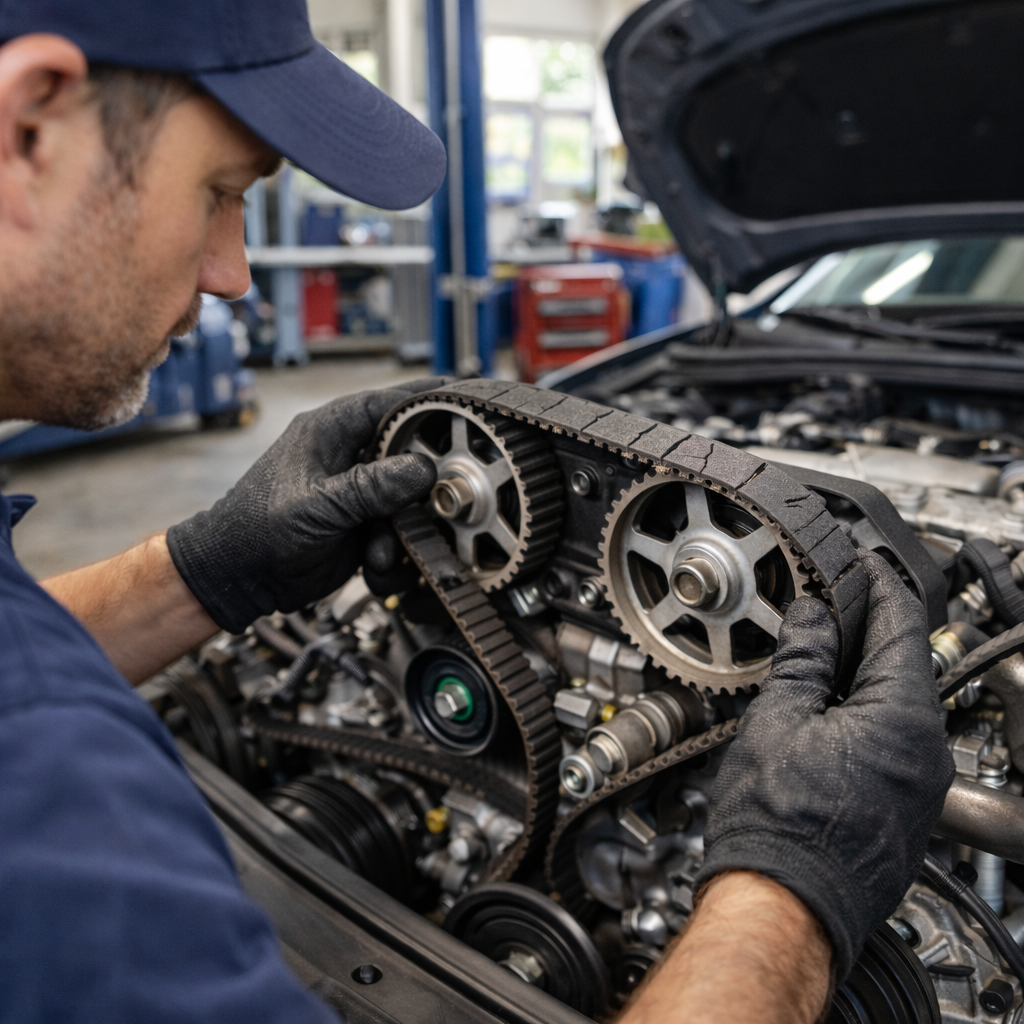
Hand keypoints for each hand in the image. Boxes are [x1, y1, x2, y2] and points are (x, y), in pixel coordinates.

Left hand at [166, 381, 442, 632]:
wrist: (237, 579)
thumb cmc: (255, 530)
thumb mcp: (317, 506)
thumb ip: (371, 487)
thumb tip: (423, 469)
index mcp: (330, 431)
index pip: (389, 402)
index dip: (429, 402)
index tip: (467, 406)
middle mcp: (348, 456)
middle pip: (410, 453)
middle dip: (421, 486)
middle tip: (434, 502)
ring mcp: (358, 492)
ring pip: (409, 499)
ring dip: (402, 530)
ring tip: (379, 552)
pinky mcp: (365, 524)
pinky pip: (398, 531)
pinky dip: (393, 552)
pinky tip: (375, 566)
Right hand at [694, 551, 954, 980]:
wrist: (781, 907)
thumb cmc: (777, 825)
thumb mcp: (778, 720)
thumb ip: (803, 659)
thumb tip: (813, 616)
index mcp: (903, 719)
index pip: (903, 626)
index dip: (879, 585)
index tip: (861, 564)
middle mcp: (926, 751)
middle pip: (905, 663)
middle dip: (867, 626)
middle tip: (830, 599)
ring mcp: (919, 784)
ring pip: (898, 703)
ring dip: (862, 669)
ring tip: (820, 648)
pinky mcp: (904, 807)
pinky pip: (893, 739)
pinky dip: (864, 710)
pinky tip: (826, 705)